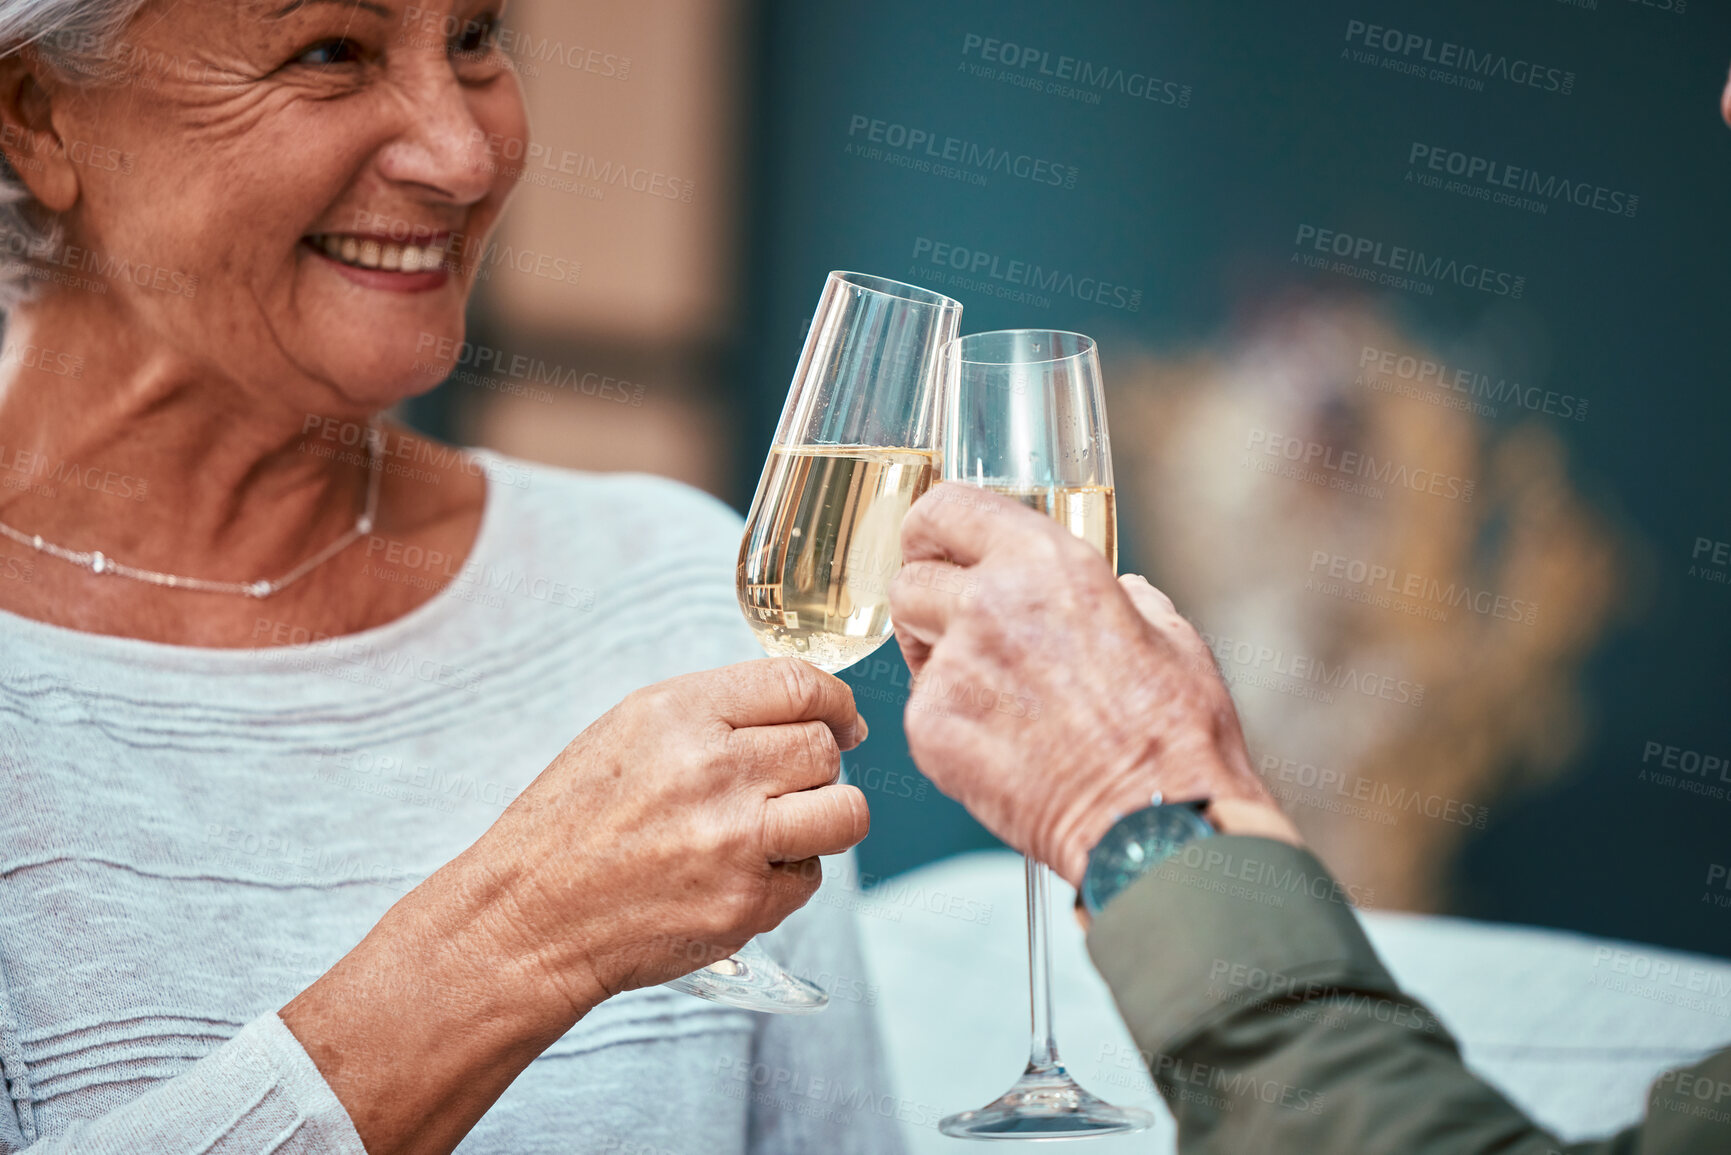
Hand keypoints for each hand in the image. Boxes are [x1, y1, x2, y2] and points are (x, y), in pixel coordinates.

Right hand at [281, 658, 868, 1154]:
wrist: (526, 919)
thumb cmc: (571, 823)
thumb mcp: (629, 731)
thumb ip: (717, 713)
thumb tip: (811, 713)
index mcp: (679, 713)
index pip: (800, 683)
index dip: (835, 701)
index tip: (842, 720)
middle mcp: (713, 770)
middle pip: (824, 749)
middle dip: (817, 765)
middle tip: (787, 785)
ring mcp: (735, 841)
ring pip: (844, 813)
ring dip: (825, 819)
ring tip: (785, 827)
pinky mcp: (745, 904)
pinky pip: (809, 878)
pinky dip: (786, 876)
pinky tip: (736, 875)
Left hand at [890, 483, 1295, 888]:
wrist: (1155, 826)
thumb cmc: (1175, 738)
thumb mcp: (1169, 635)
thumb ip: (1123, 597)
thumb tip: (1117, 591)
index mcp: (1047, 565)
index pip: (946, 508)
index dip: (932, 529)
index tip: (934, 548)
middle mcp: (990, 604)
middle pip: (911, 578)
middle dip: (929, 601)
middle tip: (960, 632)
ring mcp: (954, 668)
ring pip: (911, 648)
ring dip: (936, 661)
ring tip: (993, 697)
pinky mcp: (932, 729)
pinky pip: (920, 710)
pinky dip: (949, 726)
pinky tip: (1002, 747)